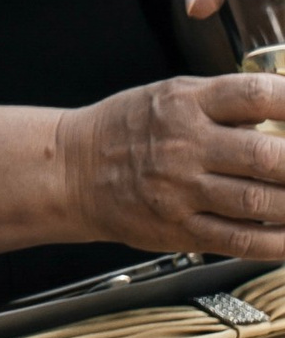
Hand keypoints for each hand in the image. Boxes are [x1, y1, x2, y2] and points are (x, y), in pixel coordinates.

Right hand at [59, 72, 284, 259]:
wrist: (74, 169)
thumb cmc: (127, 128)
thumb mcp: (170, 95)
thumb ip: (224, 103)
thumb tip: (282, 111)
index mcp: (186, 103)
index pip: (254, 95)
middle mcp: (186, 144)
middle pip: (264, 156)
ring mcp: (183, 190)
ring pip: (258, 202)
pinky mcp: (180, 229)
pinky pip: (239, 240)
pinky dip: (276, 243)